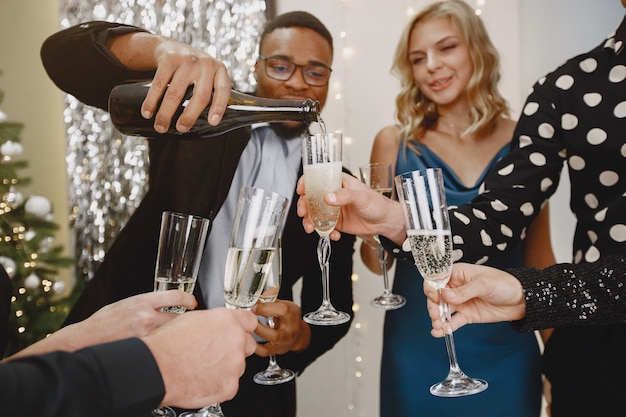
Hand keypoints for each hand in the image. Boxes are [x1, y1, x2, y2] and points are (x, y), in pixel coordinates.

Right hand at [5, 290, 197, 360]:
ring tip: (177, 336)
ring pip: (171, 333)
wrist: (84, 340)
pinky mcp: (142, 349)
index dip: (187, 299)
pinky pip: (161, 346)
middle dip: (186, 320)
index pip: (174, 296)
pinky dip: (164, 346)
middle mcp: (145, 316)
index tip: (191, 303)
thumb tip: (161, 305)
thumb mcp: (123, 305)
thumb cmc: (101, 323)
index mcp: (141, 302)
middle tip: (190, 322)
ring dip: (176, 334)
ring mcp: (145, 334)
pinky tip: (164, 348)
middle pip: (179, 317)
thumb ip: (144, 304)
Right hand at [136, 36, 230, 132]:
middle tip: (181, 129)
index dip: (219, 107)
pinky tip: (147, 112)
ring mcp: (187, 60)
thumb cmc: (194, 70)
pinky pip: (159, 84)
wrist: (172, 46)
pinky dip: (151, 101)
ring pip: (175, 93)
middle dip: (189, 116)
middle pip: (200, 96)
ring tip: (160, 127)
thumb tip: (209, 124)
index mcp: (219, 70)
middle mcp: (206, 64)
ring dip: (165, 113)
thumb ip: (212, 93)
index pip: (223, 90)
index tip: (213, 122)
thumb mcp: (208, 76)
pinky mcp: (168, 59)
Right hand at [145, 307, 256, 407]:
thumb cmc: (168, 344)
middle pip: (247, 344)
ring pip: (238, 365)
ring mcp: (235, 365)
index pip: (250, 322)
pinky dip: (219, 383)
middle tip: (215, 352)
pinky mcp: (230, 386)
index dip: (242, 327)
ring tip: (202, 366)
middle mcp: (236, 341)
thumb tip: (219, 326)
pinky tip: (201, 378)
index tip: (239, 332)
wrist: (156, 368)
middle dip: (235, 348)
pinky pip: (229, 384)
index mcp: (228, 321)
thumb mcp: (193, 319)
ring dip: (226, 366)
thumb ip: (216, 322)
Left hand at [252, 299, 310, 355]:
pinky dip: (255, 345)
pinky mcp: (277, 349)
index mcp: (291, 313)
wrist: (298, 334)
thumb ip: (270, 298)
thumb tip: (257, 294)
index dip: (265, 308)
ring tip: (248, 326)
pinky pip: (264, 351)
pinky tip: (249, 338)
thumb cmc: (289, 318)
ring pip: (271, 340)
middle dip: (259, 324)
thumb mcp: (283, 303)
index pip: (281, 310)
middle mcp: (290, 329)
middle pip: (276, 330)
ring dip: (257, 332)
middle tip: (250, 319)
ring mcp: (284, 341)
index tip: (255, 307)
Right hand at [296, 173, 405, 243]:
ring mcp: (333, 210)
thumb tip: (327, 197)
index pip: (317, 179)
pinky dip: (325, 232)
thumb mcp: (361, 197)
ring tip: (311, 228)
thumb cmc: (376, 203)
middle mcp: (333, 195)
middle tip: (303, 213)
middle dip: (304, 206)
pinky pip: (324, 227)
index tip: (301, 191)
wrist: (385, 222)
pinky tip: (333, 235)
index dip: (306, 183)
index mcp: (338, 183)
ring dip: (310, 222)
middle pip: (311, 198)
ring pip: (314, 214)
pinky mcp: (336, 223)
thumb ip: (344, 196)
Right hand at [423, 263, 526, 336]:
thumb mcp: (484, 284)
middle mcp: (456, 287)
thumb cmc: (504, 284)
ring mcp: (460, 302)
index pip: (437, 277)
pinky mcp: (466, 315)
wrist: (521, 301)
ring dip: (437, 318)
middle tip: (435, 314)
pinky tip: (439, 332)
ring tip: (438, 326)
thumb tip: (445, 295)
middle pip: (436, 296)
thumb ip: (464, 291)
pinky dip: (445, 327)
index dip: (432, 286)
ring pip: (442, 310)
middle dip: (433, 306)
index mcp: (458, 273)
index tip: (434, 295)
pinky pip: (452, 322)